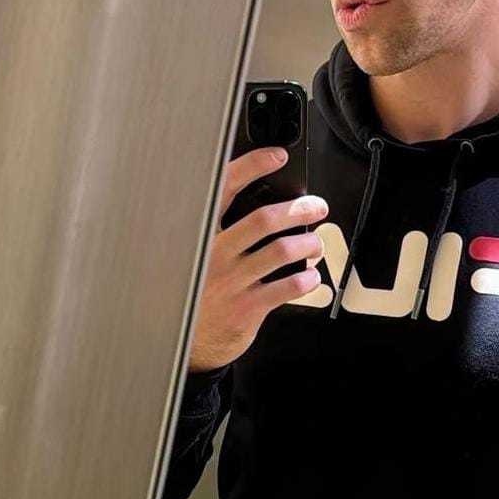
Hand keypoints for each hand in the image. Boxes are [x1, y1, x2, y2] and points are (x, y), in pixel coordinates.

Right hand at [188, 146, 327, 371]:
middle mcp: (213, 255)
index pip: (224, 189)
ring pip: (280, 252)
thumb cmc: (196, 292)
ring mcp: (230, 282)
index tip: (276, 157)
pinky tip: (311, 277)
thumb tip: (266, 207)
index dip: (253, 166)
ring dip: (307, 244)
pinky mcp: (245, 308)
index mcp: (200, 235)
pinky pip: (286, 288)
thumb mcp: (194, 256)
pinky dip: (306, 280)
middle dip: (298, 209)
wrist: (181, 341)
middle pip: (263, 220)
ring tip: (316, 243)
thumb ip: (221, 231)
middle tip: (316, 207)